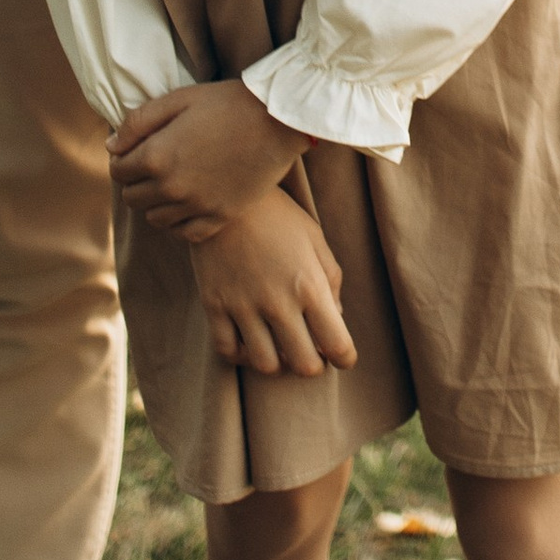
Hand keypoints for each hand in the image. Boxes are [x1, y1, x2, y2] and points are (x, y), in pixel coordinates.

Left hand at [110, 78, 296, 241]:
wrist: (278, 120)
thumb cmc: (227, 103)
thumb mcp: (178, 99)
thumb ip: (138, 122)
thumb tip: (112, 147)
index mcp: (156, 157)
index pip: (117, 170)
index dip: (122, 159)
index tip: (135, 150)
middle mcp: (171, 187)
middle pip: (132, 197)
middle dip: (136, 181)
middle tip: (154, 166)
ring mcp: (196, 206)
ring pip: (155, 218)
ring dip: (155, 203)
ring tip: (171, 184)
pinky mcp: (220, 216)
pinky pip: (185, 234)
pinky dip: (179, 223)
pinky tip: (187, 205)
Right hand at [188, 186, 357, 375]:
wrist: (225, 194)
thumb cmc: (278, 216)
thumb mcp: (315, 239)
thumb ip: (330, 280)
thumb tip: (335, 318)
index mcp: (310, 286)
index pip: (337, 344)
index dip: (345, 358)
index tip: (343, 357)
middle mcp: (278, 302)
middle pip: (304, 365)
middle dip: (314, 365)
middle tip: (312, 352)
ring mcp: (243, 306)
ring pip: (265, 365)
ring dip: (278, 363)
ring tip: (280, 346)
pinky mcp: (214, 305)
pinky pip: (228, 351)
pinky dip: (242, 355)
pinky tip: (250, 340)